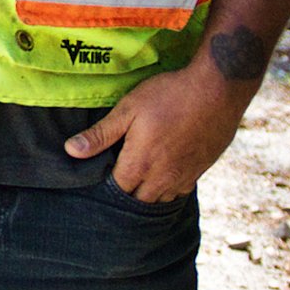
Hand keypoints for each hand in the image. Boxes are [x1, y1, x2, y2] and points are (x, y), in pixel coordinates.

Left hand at [62, 59, 256, 201]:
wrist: (218, 90)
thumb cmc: (169, 95)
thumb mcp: (128, 109)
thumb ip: (100, 134)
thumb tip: (71, 151)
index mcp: (140, 164)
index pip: (115, 190)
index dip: (105, 184)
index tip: (99, 172)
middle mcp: (162, 178)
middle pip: (137, 200)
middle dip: (124, 192)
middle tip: (116, 173)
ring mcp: (184, 176)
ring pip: (159, 198)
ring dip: (146, 192)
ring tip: (137, 174)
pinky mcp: (200, 170)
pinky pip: (179, 191)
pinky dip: (167, 187)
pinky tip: (161, 171)